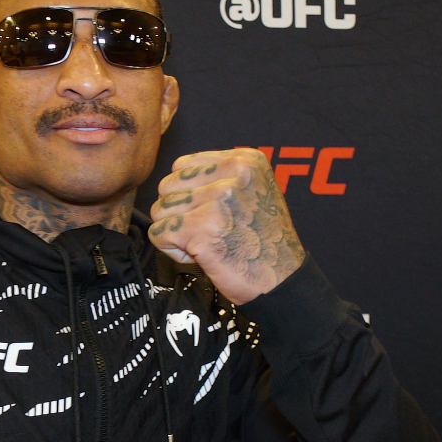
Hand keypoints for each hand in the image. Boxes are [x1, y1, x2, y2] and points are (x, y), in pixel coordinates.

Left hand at [148, 149, 304, 303]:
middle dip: (178, 213)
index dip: (186, 193)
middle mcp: (234, 175)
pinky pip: (159, 234)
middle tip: (206, 232)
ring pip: (160, 210)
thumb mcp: (253, 192)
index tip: (209, 213)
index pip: (182, 165)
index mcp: (245, 160)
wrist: (282, 281)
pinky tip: (200, 255)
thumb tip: (173, 180)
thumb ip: (219, 178)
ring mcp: (218, 201)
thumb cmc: (263, 242)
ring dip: (176, 233)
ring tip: (205, 243)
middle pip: (168, 186)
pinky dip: (173, 251)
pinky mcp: (203, 229)